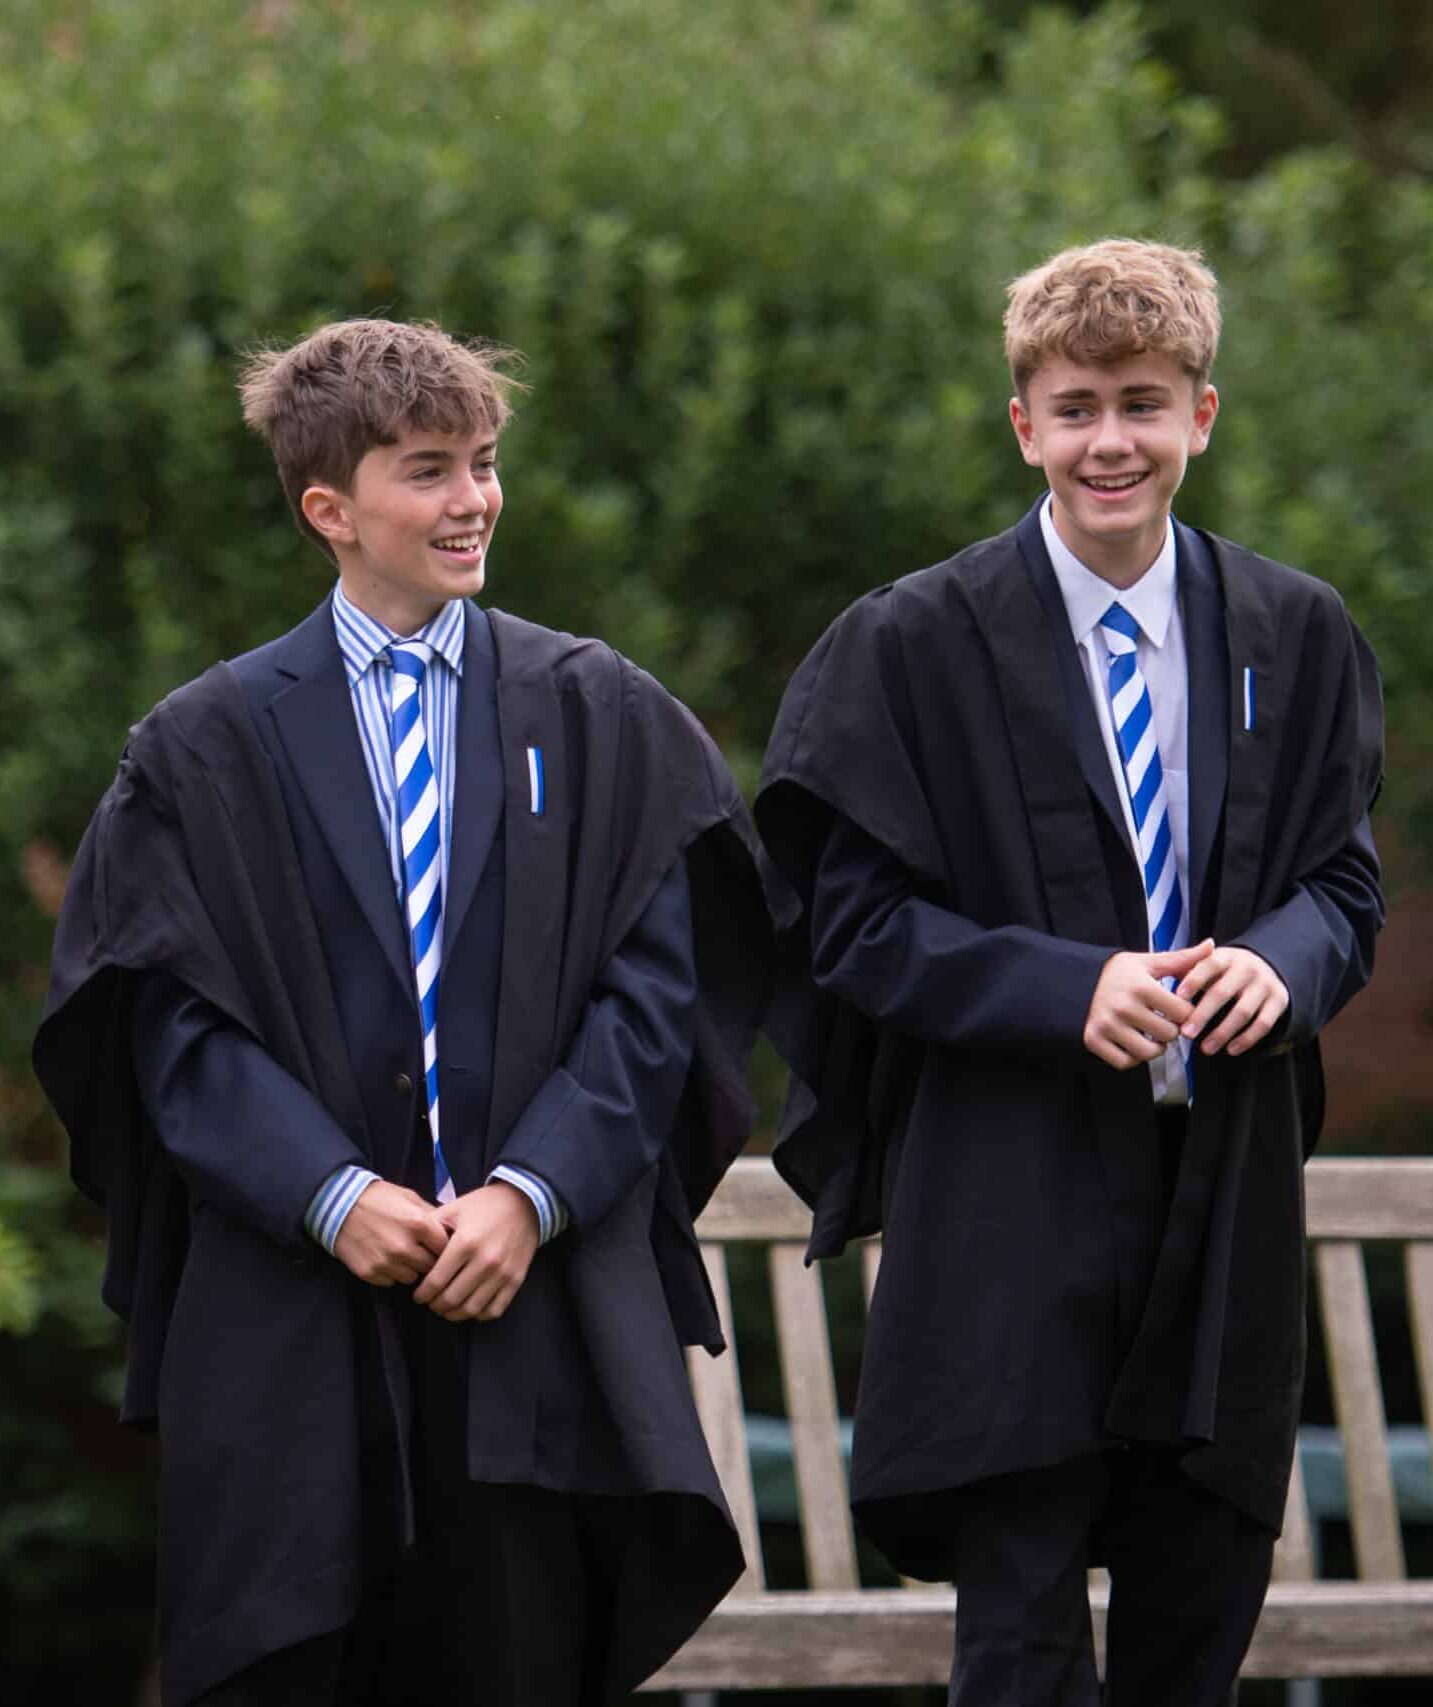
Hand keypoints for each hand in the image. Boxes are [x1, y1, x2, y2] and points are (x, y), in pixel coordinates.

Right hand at [333, 1180, 448, 1285]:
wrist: (339, 1205)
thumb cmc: (379, 1198)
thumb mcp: (410, 1197)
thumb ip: (432, 1214)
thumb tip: (453, 1229)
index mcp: (419, 1224)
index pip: (446, 1248)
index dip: (445, 1247)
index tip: (440, 1246)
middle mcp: (405, 1247)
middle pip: (431, 1267)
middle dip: (429, 1261)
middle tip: (422, 1252)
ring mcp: (387, 1262)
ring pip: (412, 1278)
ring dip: (411, 1269)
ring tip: (402, 1254)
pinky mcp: (371, 1273)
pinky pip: (391, 1282)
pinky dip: (391, 1274)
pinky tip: (385, 1258)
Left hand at [412, 1182, 539, 1321]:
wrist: (525, 1203)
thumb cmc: (485, 1206)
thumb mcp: (454, 1208)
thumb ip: (431, 1227)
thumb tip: (411, 1248)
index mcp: (466, 1242)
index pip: (436, 1281)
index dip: (422, 1294)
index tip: (417, 1296)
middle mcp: (485, 1261)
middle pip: (451, 1298)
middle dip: (435, 1305)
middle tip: (430, 1303)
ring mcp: (502, 1273)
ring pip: (471, 1309)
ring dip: (454, 1314)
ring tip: (446, 1308)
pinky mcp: (516, 1279)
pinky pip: (494, 1310)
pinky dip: (478, 1315)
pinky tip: (470, 1307)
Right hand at [1083, 941, 1213, 1069]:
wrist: (1076, 980)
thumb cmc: (1118, 973)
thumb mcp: (1148, 962)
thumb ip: (1182, 959)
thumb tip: (1212, 945)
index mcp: (1141, 986)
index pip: (1183, 1013)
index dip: (1185, 1012)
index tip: (1176, 1008)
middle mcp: (1123, 1007)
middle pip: (1169, 1035)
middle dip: (1171, 1030)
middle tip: (1162, 1021)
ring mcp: (1107, 1025)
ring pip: (1149, 1053)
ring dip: (1155, 1047)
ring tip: (1151, 1035)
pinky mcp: (1094, 1040)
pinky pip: (1125, 1062)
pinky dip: (1133, 1057)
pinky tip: (1133, 1043)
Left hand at [1177, 945, 1288, 1056]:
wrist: (1267, 965)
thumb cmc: (1226, 970)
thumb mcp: (1210, 963)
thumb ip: (1187, 969)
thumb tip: (1158, 979)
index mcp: (1226, 956)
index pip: (1208, 965)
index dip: (1193, 980)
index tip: (1178, 997)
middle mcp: (1247, 968)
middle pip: (1223, 992)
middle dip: (1202, 1015)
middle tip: (1186, 1033)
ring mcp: (1265, 984)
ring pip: (1243, 1012)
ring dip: (1222, 1032)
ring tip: (1205, 1048)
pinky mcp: (1279, 1001)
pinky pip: (1263, 1024)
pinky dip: (1246, 1039)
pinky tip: (1230, 1049)